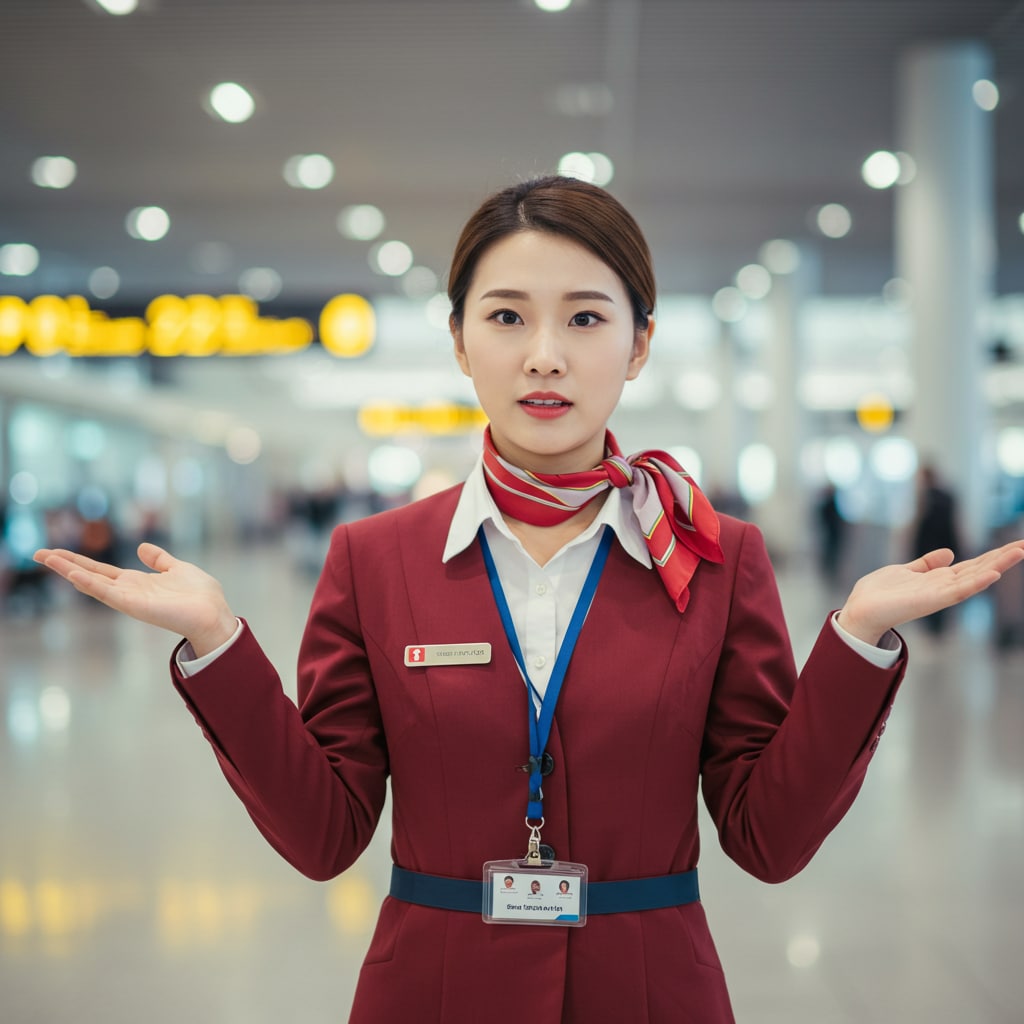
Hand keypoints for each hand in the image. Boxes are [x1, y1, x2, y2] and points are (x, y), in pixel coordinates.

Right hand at [33, 542, 237, 656]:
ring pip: (92, 583)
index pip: (100, 570)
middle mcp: (128, 591)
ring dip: (69, 570)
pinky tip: (74, 574)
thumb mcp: (177, 568)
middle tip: (37, 553)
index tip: (55, 551)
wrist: (214, 613)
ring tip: (46, 558)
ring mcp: (129, 599)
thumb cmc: (200, 595)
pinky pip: (108, 593)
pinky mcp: (135, 606)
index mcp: (137, 582)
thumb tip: (142, 548)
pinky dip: (91, 584)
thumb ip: (159, 559)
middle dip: (64, 564)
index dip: (79, 561)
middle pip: (89, 575)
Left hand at [837, 539, 1023, 644]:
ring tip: (1019, 552)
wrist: (860, 610)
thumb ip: (927, 564)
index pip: (972, 565)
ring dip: (997, 565)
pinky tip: (993, 573)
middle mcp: (944, 586)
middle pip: (980, 569)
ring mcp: (940, 594)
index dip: (993, 555)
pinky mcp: (932, 600)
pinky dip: (976, 582)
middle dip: (1003, 557)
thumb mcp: (906, 571)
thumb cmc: (879, 593)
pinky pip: (959, 591)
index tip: (1015, 545)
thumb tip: (949, 552)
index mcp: (939, 579)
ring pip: (975, 577)